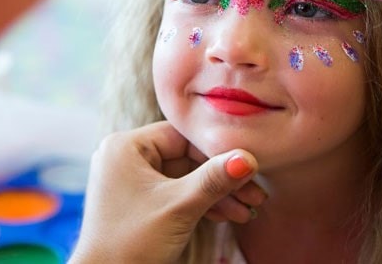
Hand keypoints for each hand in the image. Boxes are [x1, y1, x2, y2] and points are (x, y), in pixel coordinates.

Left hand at [70, 121, 265, 263]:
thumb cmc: (131, 244)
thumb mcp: (179, 207)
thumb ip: (215, 179)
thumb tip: (250, 157)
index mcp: (125, 146)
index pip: (183, 137)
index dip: (218, 152)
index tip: (250, 167)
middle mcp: (125, 157)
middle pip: (187, 158)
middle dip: (222, 180)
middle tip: (256, 195)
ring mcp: (131, 180)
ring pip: (185, 178)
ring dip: (217, 194)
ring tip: (248, 211)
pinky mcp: (139, 202)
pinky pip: (176, 194)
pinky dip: (200, 204)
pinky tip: (229, 215)